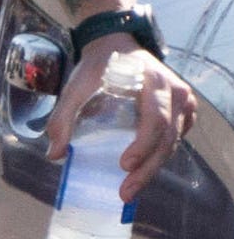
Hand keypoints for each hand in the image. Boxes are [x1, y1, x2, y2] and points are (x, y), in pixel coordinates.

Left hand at [46, 34, 198, 199]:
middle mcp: (175, 93)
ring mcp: (183, 103)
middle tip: (126, 192)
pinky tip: (141, 173)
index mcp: (153, 83)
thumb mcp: (75, 88)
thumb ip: (62, 118)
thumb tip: (55, 155)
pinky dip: (158, 157)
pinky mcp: (183, 112)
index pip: (156, 119)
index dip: (143, 145)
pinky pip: (174, 139)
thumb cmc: (98, 68)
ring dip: (153, 168)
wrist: (116, 47)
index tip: (125, 165)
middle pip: (167, 138)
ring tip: (130, 189)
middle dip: (147, 169)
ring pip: (173, 142)